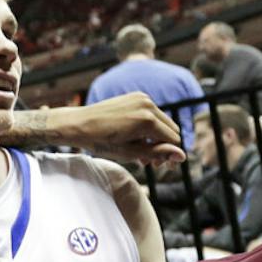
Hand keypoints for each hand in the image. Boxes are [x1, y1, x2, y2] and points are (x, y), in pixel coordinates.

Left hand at [58, 93, 186, 164]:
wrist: (78, 124)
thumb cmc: (101, 141)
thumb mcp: (130, 153)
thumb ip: (158, 153)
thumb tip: (182, 156)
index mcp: (148, 120)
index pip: (173, 140)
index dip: (168, 155)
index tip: (155, 165)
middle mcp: (148, 105)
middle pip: (171, 129)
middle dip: (163, 145)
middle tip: (147, 160)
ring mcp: (142, 98)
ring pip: (162, 121)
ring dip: (156, 136)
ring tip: (139, 151)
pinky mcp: (136, 95)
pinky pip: (152, 112)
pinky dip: (148, 125)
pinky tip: (135, 136)